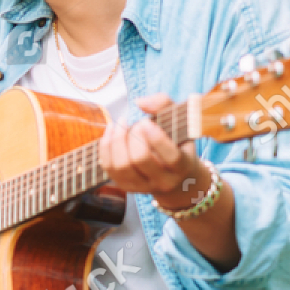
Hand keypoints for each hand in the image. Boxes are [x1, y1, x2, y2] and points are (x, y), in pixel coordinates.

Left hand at [99, 94, 205, 209]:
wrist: (175, 175)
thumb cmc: (176, 141)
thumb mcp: (180, 120)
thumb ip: (164, 104)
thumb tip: (140, 103)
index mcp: (183, 166)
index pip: (172, 157)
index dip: (156, 137)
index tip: (146, 121)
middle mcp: (164, 181)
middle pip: (141, 159)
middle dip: (133, 136)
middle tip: (136, 123)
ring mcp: (143, 187)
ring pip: (122, 166)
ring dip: (116, 140)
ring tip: (121, 124)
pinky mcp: (126, 186)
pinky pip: (109, 167)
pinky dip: (105, 146)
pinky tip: (111, 130)